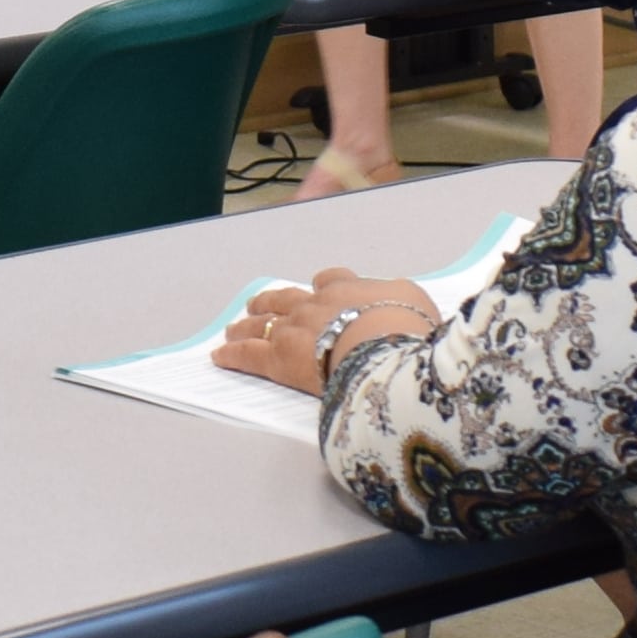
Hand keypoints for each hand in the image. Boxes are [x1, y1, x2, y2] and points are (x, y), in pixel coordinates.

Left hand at [208, 270, 443, 393]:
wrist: (384, 348)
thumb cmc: (406, 328)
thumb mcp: (416, 302)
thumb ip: (401, 298)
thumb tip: (400, 300)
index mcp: (350, 287)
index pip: (331, 279)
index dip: (323, 286)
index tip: (321, 290)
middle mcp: (317, 302)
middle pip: (287, 297)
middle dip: (273, 301)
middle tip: (259, 304)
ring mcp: (295, 328)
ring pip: (264, 321)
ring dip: (249, 323)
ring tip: (236, 326)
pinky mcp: (278, 357)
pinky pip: (249, 354)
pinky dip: (232, 353)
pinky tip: (220, 355)